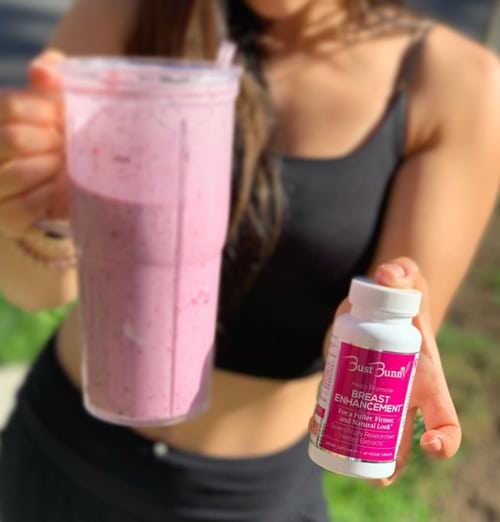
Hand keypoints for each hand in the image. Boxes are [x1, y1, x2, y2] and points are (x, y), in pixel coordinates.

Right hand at [0, 50, 65, 237]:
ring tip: (63, 164)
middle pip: (12, 140)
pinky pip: (23, 208)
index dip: (44, 111)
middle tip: (65, 145)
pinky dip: (49, 196)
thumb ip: (50, 77)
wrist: (68, 179)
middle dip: (49, 142)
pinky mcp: (4, 220)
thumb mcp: (56, 101)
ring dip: (50, 168)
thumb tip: (43, 71)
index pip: (10, 107)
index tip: (62, 118)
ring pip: (16, 173)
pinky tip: (60, 186)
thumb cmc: (58, 132)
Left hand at [314, 257, 460, 484]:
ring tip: (329, 437)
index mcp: (427, 380)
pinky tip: (315, 424)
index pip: (446, 419)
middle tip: (372, 473)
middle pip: (402, 444)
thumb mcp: (405, 282)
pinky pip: (343, 415)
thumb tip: (388, 274)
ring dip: (352, 448)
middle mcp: (403, 396)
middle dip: (388, 465)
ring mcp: (375, 396)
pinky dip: (329, 423)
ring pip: (367, 435)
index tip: (434, 448)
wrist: (375, 303)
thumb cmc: (399, 299)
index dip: (446, 439)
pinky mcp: (350, 388)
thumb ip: (403, 271)